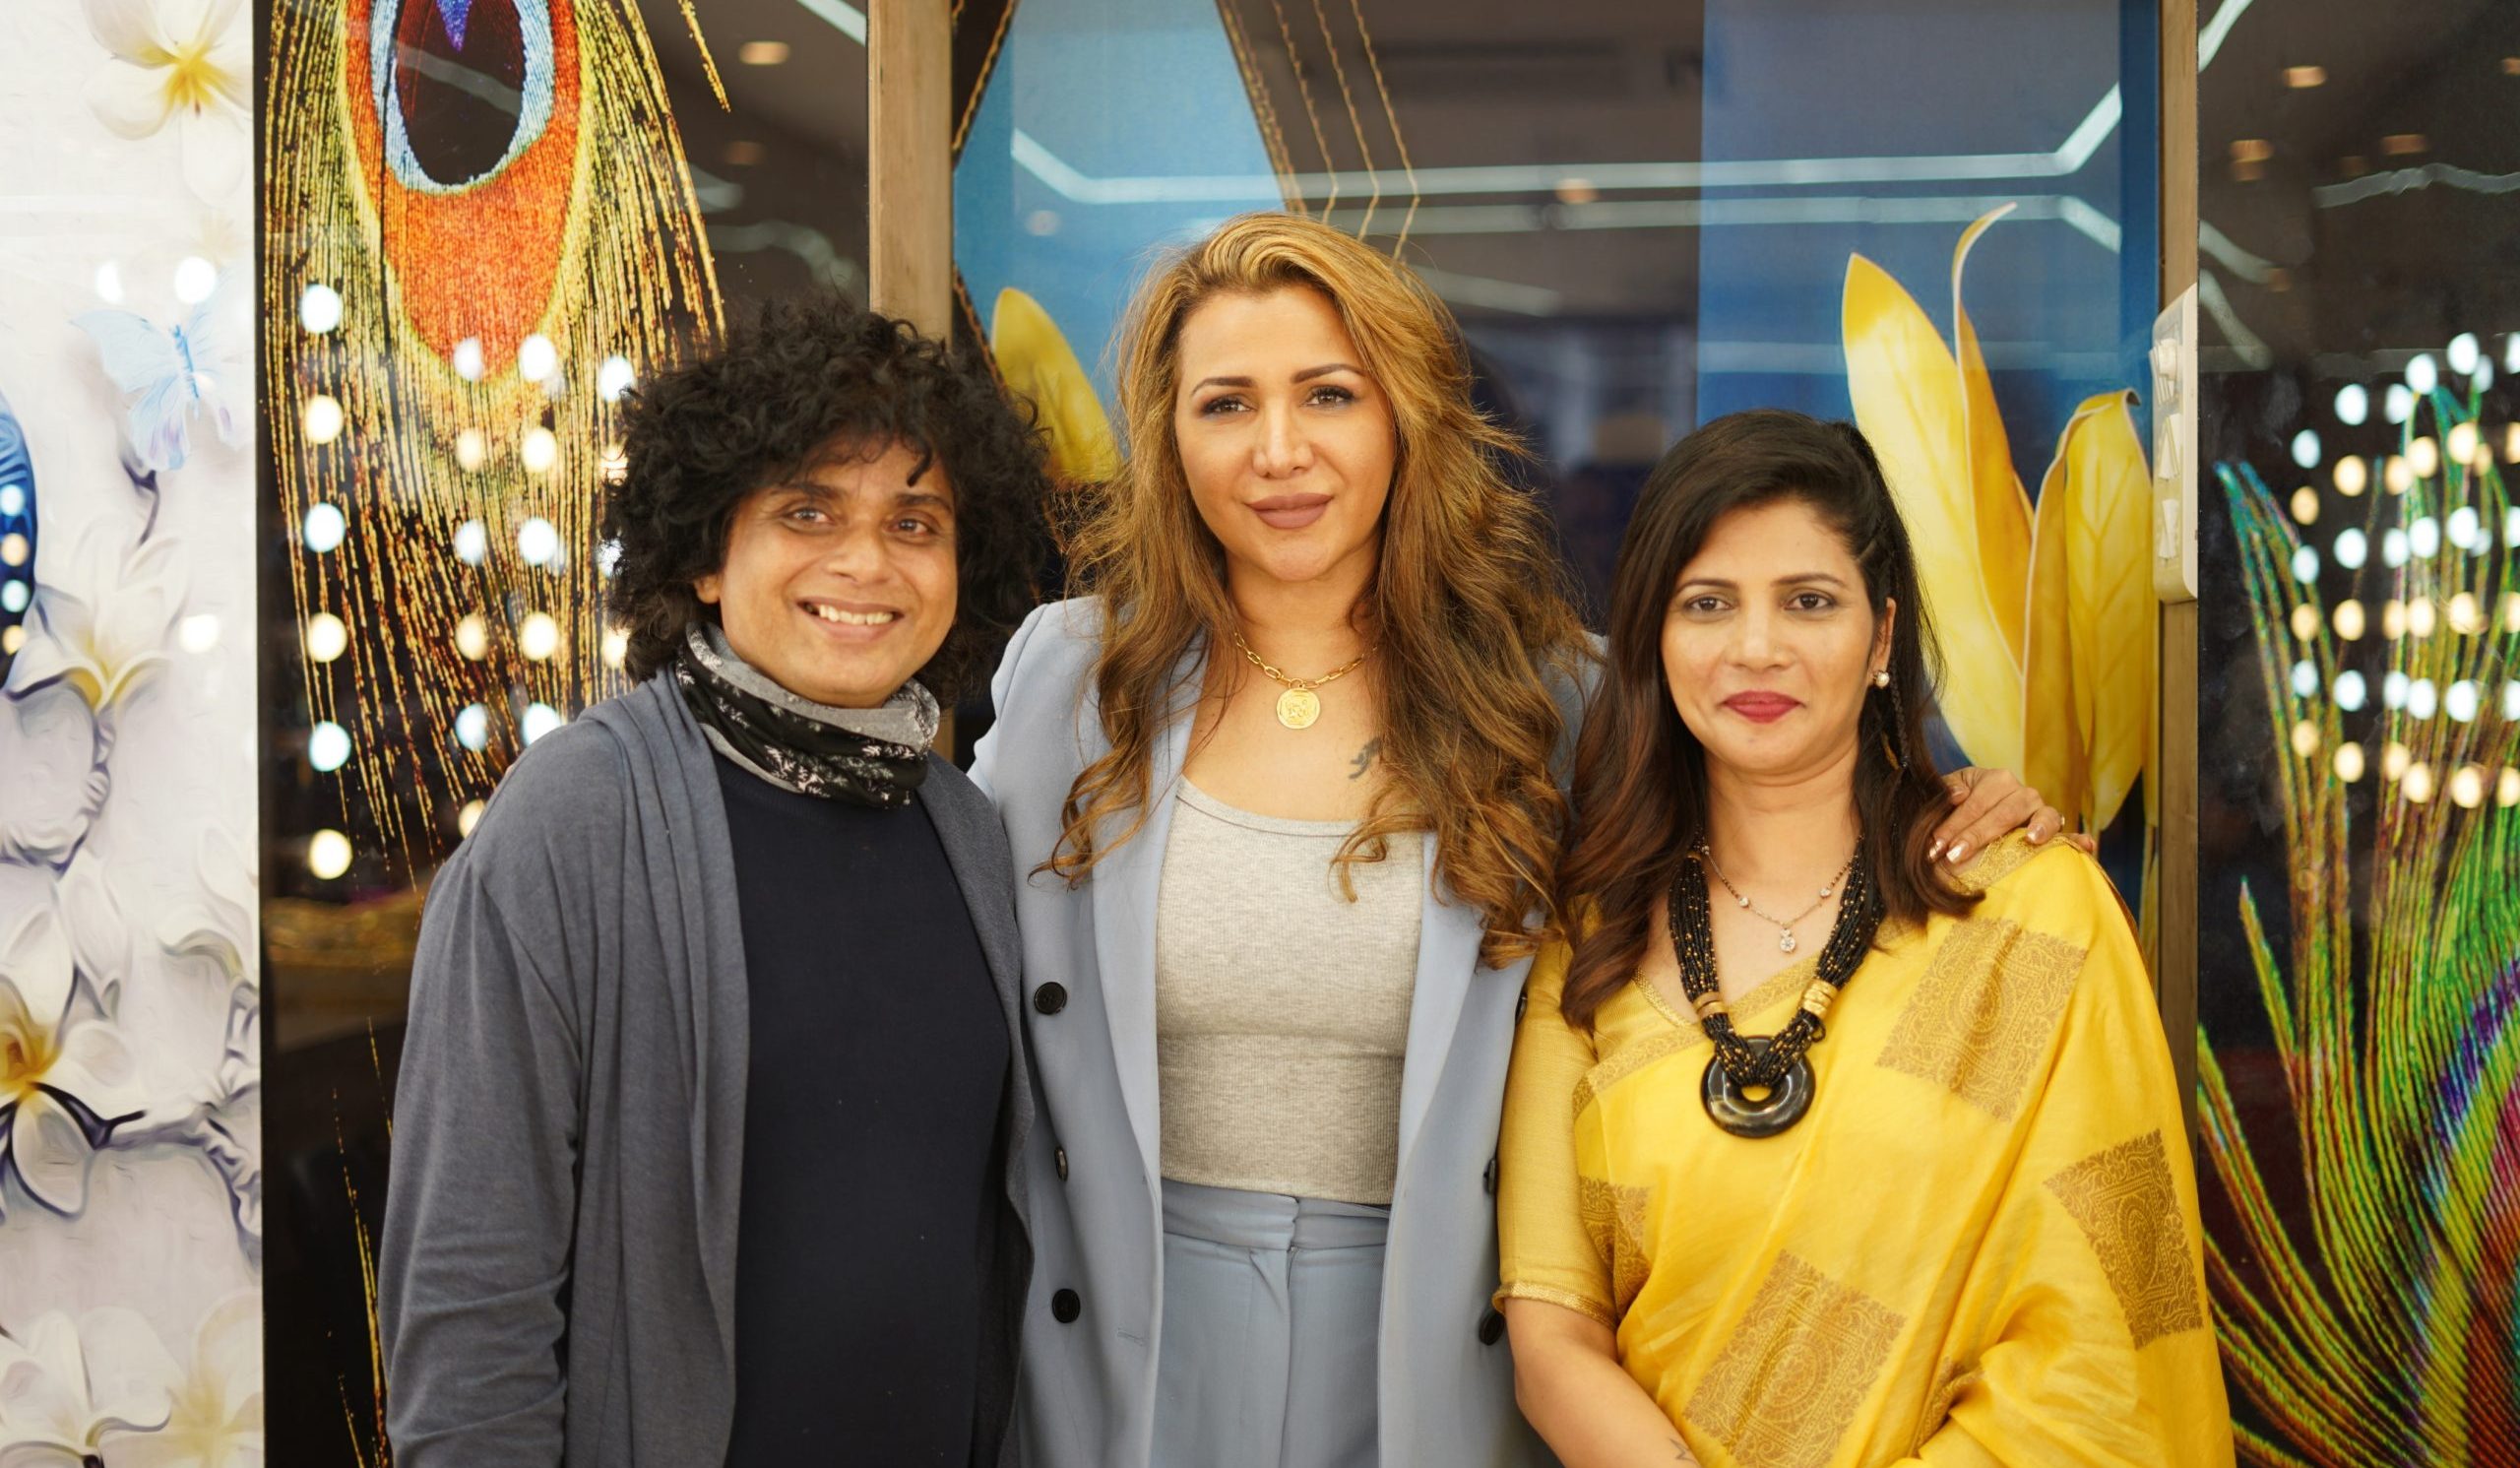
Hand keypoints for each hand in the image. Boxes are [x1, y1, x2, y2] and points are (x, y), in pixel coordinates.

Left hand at [1932, 768, 2092, 865]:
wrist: (1966, 824)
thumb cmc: (1952, 810)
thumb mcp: (1943, 798)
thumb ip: (1945, 792)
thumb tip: (1957, 796)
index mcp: (1994, 780)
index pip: (1975, 802)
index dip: (1953, 825)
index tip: (1935, 846)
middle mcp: (2021, 792)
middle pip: (2005, 811)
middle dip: (1978, 835)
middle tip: (1955, 856)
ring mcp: (2040, 811)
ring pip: (2043, 815)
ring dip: (2038, 827)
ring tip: (2031, 839)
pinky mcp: (2053, 831)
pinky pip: (2068, 834)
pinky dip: (2077, 839)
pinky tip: (2086, 844)